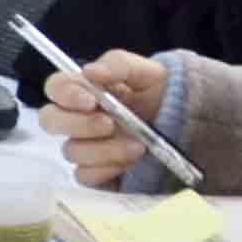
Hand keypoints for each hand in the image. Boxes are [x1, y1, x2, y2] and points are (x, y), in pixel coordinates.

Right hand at [36, 51, 178, 189]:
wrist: (190, 126)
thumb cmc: (164, 94)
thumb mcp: (148, 72)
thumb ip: (118, 64)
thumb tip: (90, 71)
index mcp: (85, 91)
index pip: (55, 87)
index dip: (64, 94)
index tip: (90, 100)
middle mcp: (79, 120)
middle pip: (50, 122)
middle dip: (79, 124)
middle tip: (110, 125)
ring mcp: (87, 147)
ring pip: (72, 151)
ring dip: (104, 149)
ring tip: (138, 146)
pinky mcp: (97, 173)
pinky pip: (85, 176)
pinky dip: (106, 171)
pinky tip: (129, 165)